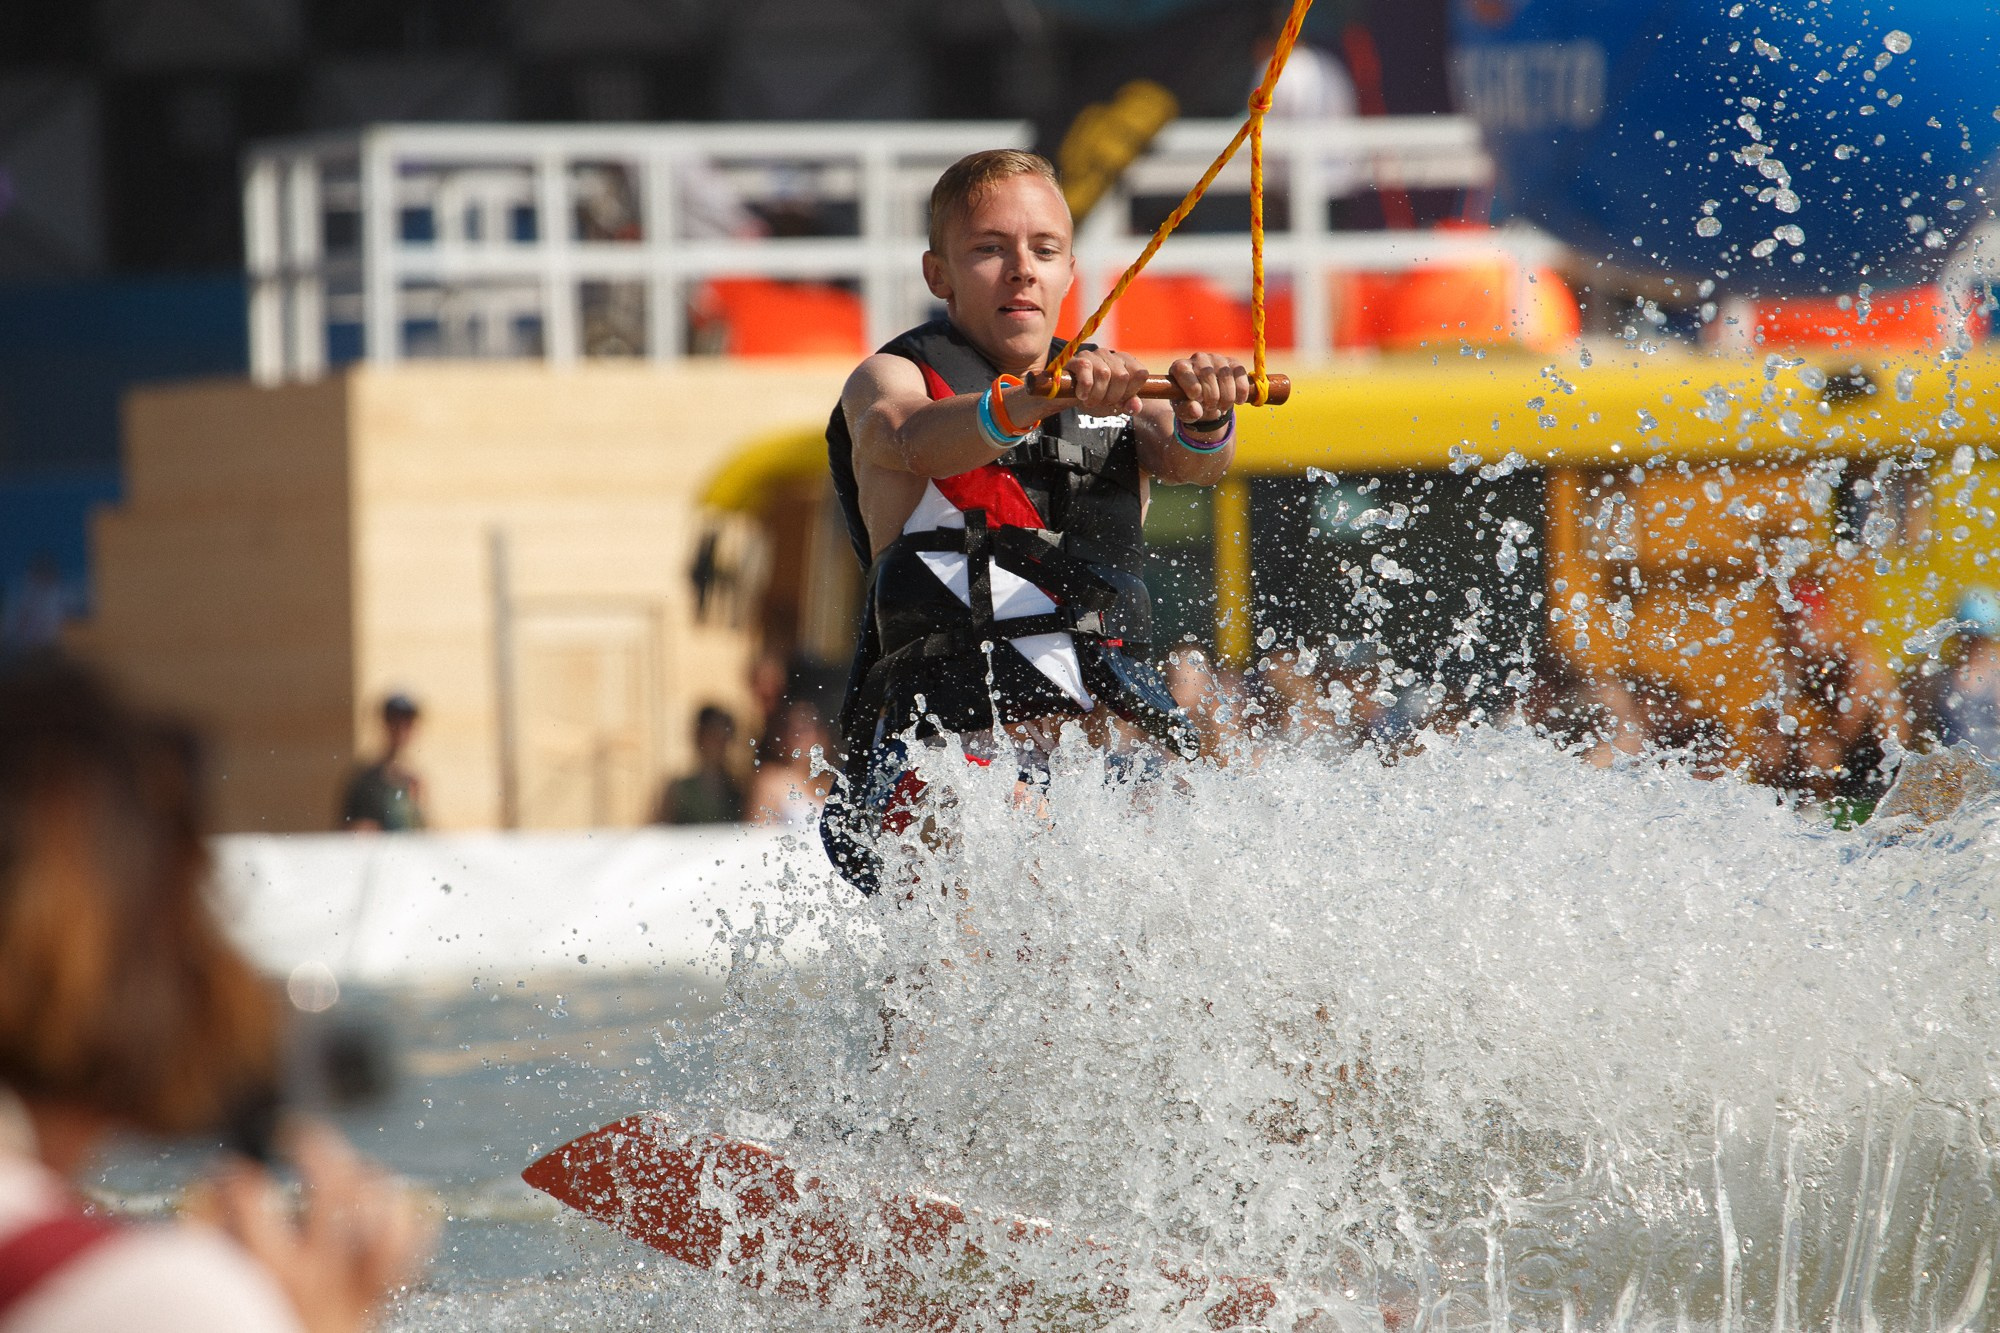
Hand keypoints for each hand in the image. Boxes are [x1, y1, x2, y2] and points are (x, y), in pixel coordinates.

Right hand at [190, 1123, 436, 1332]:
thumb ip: (205, 1239)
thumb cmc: (244, 1329)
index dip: (234, 1172)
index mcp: (270, 1272)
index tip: (230, 1168)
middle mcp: (319, 1273)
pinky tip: (388, 1200)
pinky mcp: (378, 1295)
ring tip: (346, 1164)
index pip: (252, 1197)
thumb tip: (204, 1188)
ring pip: (380, 1206)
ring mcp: (355, 1282)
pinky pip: (409, 1246)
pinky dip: (404, 1217)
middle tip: (296, 1133)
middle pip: (333, 1185)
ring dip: (366, 1176)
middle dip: (314, 1144)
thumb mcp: (217, 1288)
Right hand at [1060, 347, 1149, 416]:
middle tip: (1102, 402)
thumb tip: (1136, 407)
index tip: (1120, 400)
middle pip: (1122, 376)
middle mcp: (1111, 355)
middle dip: (1113, 396)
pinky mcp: (1077, 360)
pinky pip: (1085, 371)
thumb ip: (1129, 404)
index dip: (1131, 391)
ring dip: (1097, 395)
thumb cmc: (1095, 396)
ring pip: (1104, 374)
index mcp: (1126, 362)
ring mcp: (1094, 355)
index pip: (1140, 373)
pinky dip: (1085, 389)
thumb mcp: (1115, 404)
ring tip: (1090, 400)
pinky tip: (1081, 395)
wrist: (1068, 396)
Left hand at [1167, 352, 1251, 427]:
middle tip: (1211, 407)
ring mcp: (1217, 359)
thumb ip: (1186, 410)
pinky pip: (1241, 374)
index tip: (1197, 400)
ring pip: (1226, 376)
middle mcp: (1198, 358)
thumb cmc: (1191, 403)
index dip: (1193, 389)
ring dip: (1227, 397)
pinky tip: (1238, 401)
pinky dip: (1241, 391)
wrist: (1207, 399)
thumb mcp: (1183, 410)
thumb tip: (1196, 411)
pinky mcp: (1234, 363)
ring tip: (1222, 407)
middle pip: (1207, 375)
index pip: (1184, 372)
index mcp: (1180, 367)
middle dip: (1211, 397)